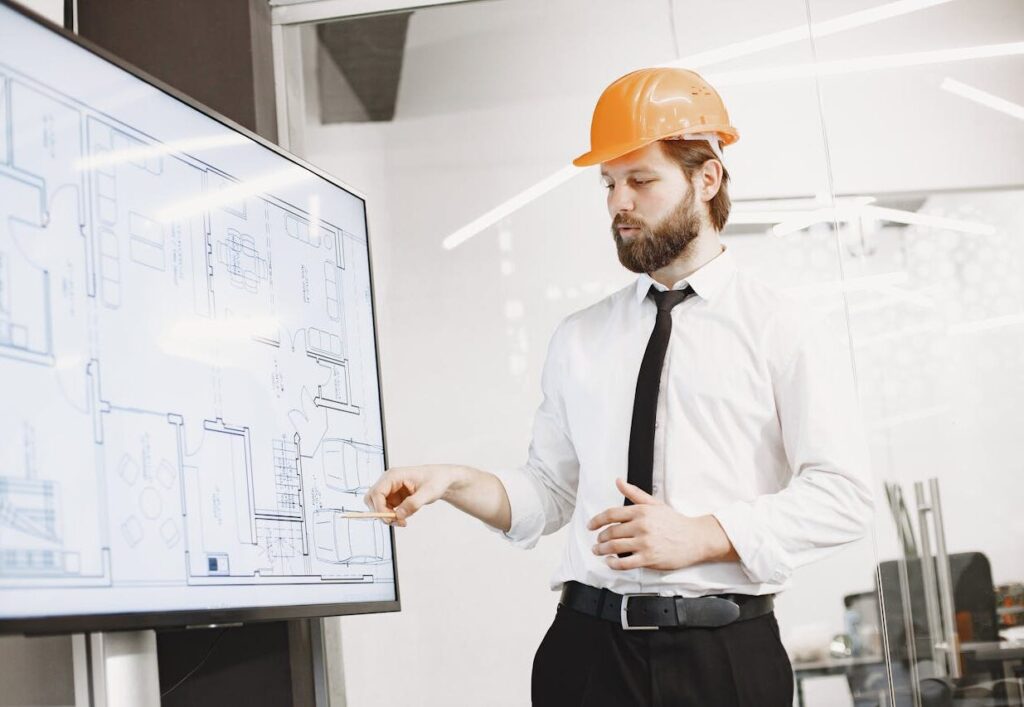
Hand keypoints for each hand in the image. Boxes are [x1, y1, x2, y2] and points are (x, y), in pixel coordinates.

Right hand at [363, 465, 462, 526]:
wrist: (443, 480)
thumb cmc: (436, 480)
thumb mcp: (429, 493)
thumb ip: (414, 503)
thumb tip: (399, 515)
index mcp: (394, 475)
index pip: (376, 493)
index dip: (379, 508)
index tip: (391, 519)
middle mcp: (389, 482)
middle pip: (371, 499)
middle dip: (381, 513)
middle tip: (396, 521)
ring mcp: (390, 490)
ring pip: (378, 507)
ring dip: (387, 517)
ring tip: (403, 522)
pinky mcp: (394, 498)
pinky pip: (386, 510)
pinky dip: (392, 517)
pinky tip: (404, 519)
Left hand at [587, 478, 735, 570]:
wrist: (696, 538)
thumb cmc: (675, 522)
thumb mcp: (655, 504)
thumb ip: (634, 493)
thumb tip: (618, 481)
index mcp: (641, 511)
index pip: (611, 514)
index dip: (597, 520)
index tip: (590, 526)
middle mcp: (641, 526)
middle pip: (611, 532)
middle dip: (600, 538)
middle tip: (597, 542)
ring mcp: (645, 543)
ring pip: (615, 547)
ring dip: (602, 551)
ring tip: (598, 551)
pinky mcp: (649, 558)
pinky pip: (625, 563)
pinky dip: (613, 564)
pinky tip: (609, 562)